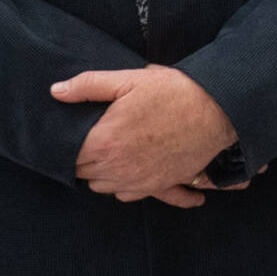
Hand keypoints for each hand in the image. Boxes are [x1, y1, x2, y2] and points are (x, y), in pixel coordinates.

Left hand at [57, 65, 236, 207]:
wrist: (220, 111)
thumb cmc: (175, 93)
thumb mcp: (130, 79)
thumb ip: (89, 85)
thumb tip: (56, 91)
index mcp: (103, 142)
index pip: (68, 155)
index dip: (68, 143)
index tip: (75, 132)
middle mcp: (117, 168)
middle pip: (82, 172)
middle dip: (83, 157)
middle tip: (94, 138)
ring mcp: (138, 180)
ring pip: (102, 186)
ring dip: (100, 173)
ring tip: (110, 152)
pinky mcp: (158, 185)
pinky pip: (128, 195)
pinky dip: (124, 185)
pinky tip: (130, 169)